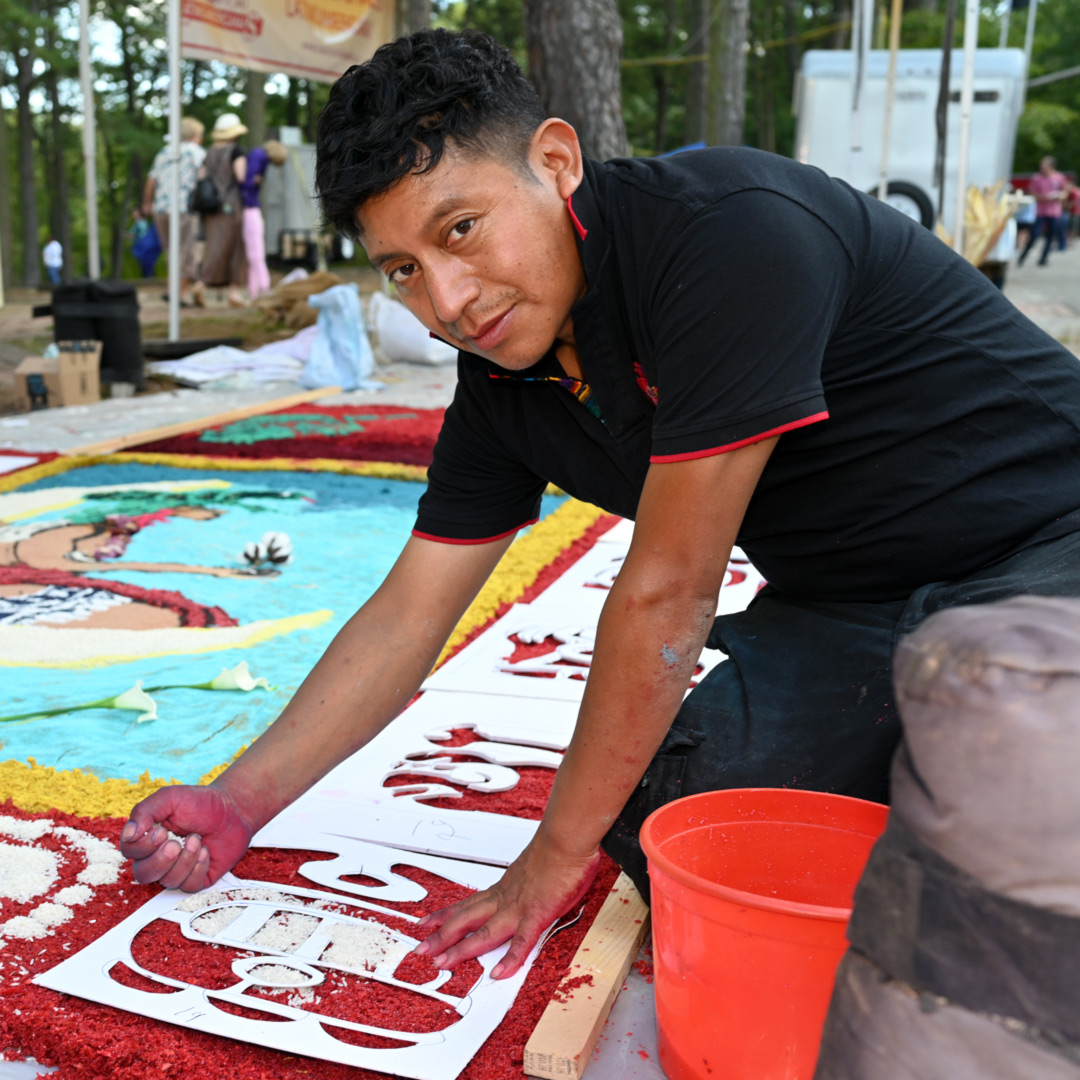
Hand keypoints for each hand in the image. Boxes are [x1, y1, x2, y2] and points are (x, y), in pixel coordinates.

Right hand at [119, 783, 255, 891]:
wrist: (233, 809)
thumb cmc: (200, 803)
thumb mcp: (171, 797)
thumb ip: (146, 811)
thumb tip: (129, 834)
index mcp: (148, 837)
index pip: (129, 852)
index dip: (142, 847)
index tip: (161, 831)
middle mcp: (159, 857)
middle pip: (143, 874)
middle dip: (161, 860)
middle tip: (177, 842)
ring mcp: (177, 869)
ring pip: (167, 881)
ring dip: (184, 860)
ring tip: (197, 840)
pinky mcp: (196, 878)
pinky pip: (189, 886)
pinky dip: (198, 868)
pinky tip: (205, 852)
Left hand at [413, 835, 602, 979]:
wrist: (565, 839)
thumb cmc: (555, 850)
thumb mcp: (532, 868)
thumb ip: (527, 881)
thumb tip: (530, 885)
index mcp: (503, 888)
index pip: (467, 904)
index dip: (444, 915)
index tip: (425, 923)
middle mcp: (504, 899)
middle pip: (466, 920)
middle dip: (441, 936)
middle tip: (420, 950)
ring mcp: (518, 908)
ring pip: (484, 933)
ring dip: (461, 949)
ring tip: (442, 963)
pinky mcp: (538, 914)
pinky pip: (522, 941)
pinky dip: (510, 959)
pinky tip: (499, 974)